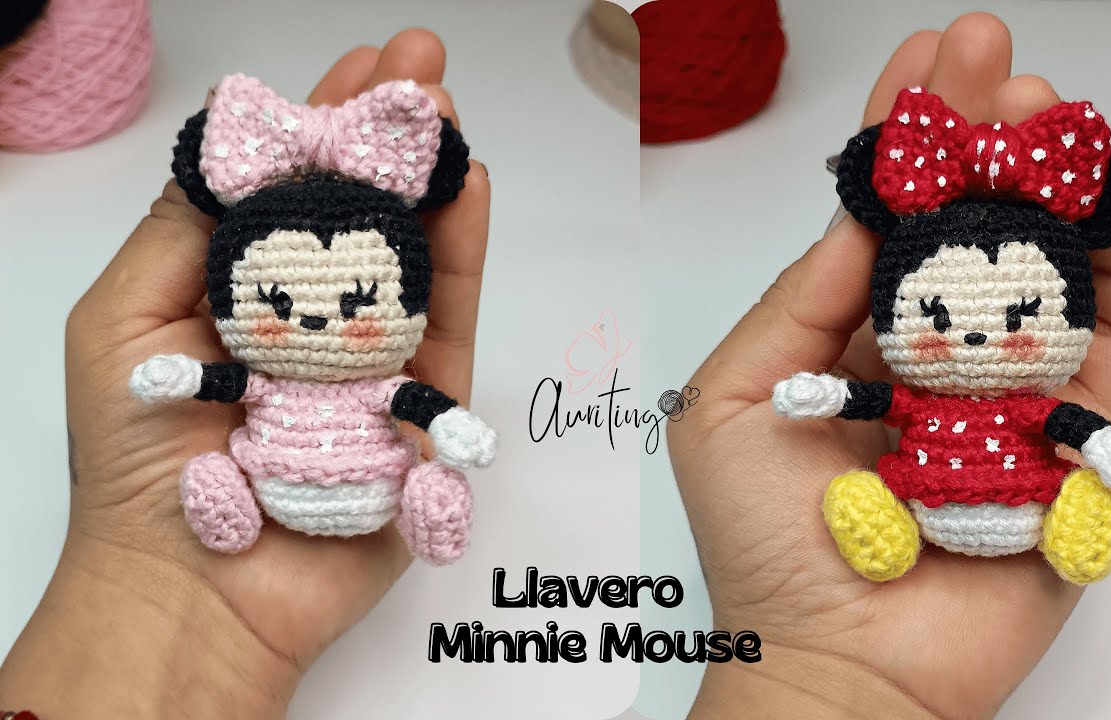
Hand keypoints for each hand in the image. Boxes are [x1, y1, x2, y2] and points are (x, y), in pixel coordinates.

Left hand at [0, 29, 490, 717]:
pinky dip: (464, 252)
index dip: (324, 123)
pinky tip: (468, 188)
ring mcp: (373, 361)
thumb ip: (184, 231)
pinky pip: (452, 320)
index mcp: (240, 292)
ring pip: (414, 253)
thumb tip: (243, 143)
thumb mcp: (123, 319)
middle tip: (421, 66)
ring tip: (447, 108)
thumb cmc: (139, 460)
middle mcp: (312, 318)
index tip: (358, 66)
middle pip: (364, 211)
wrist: (194, 589)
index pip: (290, 189)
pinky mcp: (423, 409)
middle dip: (391, 133)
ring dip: (433, 175)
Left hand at [668, 13, 1110, 718]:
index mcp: (850, 342)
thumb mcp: (734, 399)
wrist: (838, 665)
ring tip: (1040, 101)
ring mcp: (1004, 394)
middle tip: (990, 52)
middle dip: (978, 133)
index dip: (901, 138)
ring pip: (1037, 266)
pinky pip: (1104, 344)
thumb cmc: (765, 543)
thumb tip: (856, 208)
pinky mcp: (1067, 443)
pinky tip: (1100, 195)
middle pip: (966, 226)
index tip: (921, 59)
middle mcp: (930, 356)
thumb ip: (796, 302)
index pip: (882, 220)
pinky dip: (1109, 268)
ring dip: (1042, 179)